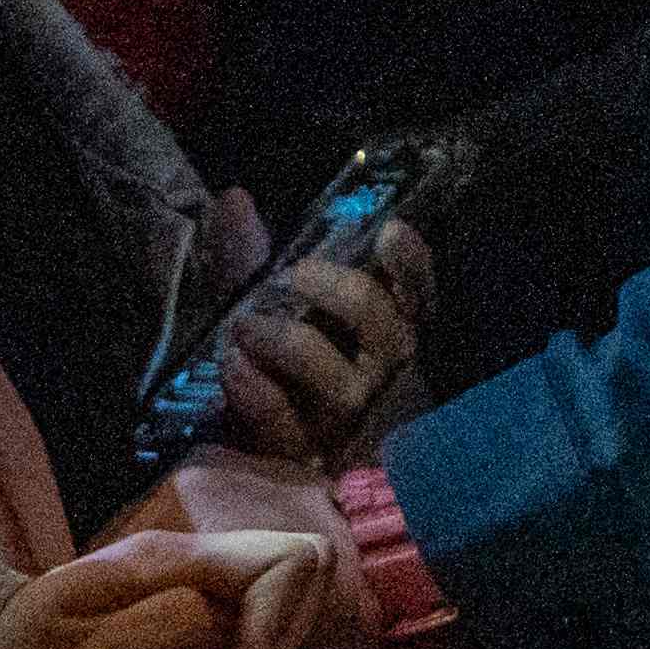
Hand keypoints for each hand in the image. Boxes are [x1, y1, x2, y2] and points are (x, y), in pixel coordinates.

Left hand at [0, 528, 334, 648]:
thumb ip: (161, 624)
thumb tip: (230, 624)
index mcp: (167, 556)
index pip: (279, 562)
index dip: (278, 629)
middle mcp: (189, 553)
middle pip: (298, 562)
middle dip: (290, 633)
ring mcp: (191, 575)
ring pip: (286, 583)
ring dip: (283, 642)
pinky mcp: (190, 602)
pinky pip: (257, 609)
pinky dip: (265, 648)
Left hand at [193, 215, 435, 469]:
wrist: (250, 444)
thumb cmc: (272, 357)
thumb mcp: (263, 299)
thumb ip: (250, 252)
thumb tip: (233, 199)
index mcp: (382, 327)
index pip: (418, 291)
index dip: (411, 263)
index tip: (389, 230)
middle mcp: (376, 370)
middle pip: (381, 325)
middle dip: (341, 292)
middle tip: (296, 274)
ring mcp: (342, 415)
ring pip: (337, 380)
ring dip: (286, 342)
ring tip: (241, 323)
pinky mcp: (300, 450)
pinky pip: (280, 417)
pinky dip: (252, 387)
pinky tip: (232, 365)